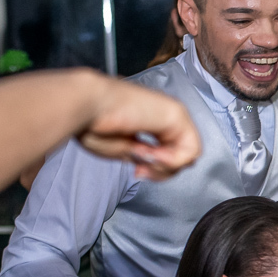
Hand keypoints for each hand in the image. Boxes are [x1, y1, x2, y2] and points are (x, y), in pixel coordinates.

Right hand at [80, 74, 200, 180]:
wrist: (86, 105)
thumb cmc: (92, 123)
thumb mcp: (122, 150)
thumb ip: (146, 158)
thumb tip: (159, 166)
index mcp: (150, 122)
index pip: (169, 154)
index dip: (156, 170)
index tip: (137, 170)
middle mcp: (163, 118)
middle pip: (181, 158)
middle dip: (161, 171)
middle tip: (140, 168)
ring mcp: (173, 114)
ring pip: (189, 156)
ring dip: (165, 166)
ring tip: (143, 156)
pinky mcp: (178, 114)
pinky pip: (191, 150)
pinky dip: (173, 160)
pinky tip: (153, 153)